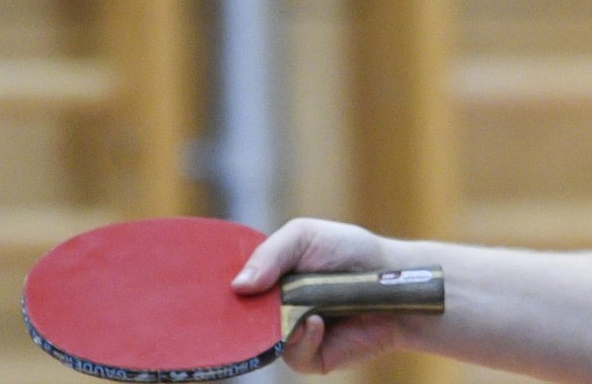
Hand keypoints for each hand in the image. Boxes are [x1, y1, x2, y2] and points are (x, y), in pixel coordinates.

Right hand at [231, 217, 403, 372]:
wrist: (392, 282)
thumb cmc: (351, 252)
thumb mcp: (307, 236)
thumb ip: (271, 253)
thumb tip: (238, 286)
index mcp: (267, 280)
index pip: (230, 291)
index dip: (217, 292)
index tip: (199, 291)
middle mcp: (272, 311)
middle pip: (238, 322)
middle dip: (236, 316)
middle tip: (243, 306)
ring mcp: (290, 335)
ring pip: (262, 342)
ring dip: (277, 326)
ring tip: (298, 310)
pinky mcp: (311, 356)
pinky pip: (293, 355)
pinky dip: (304, 339)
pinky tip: (319, 323)